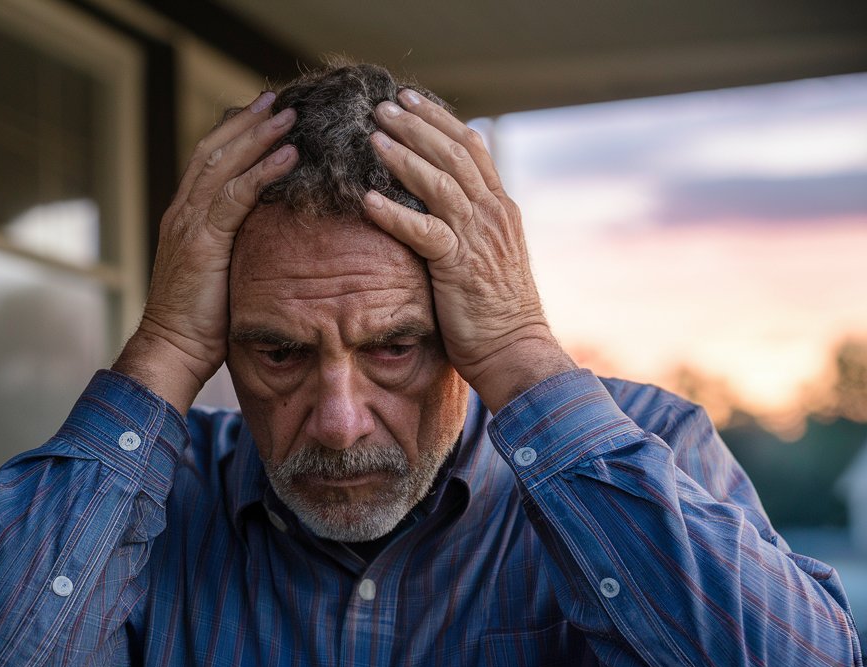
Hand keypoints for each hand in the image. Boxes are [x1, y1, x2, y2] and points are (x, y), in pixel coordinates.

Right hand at [115, 93, 297, 412]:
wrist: (173, 350)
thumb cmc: (200, 322)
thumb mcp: (218, 275)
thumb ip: (233, 248)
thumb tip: (265, 238)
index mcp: (184, 218)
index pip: (208, 163)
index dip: (234, 136)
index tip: (263, 116)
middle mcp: (182, 213)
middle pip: (214, 151)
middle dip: (247, 123)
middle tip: (277, 100)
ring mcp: (189, 225)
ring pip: (224, 165)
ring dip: (259, 137)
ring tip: (289, 118)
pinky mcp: (201, 243)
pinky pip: (235, 197)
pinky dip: (262, 172)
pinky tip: (288, 156)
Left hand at [363, 91, 574, 411]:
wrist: (515, 350)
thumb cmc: (496, 313)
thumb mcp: (488, 259)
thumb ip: (470, 229)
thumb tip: (441, 213)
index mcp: (500, 209)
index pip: (471, 149)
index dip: (440, 121)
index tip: (411, 101)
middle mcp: (492, 215)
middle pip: (454, 153)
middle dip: (417, 125)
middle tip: (384, 105)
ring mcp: (478, 239)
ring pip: (440, 182)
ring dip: (404, 156)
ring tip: (373, 136)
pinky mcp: (459, 266)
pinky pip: (423, 230)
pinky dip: (395, 213)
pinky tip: (368, 199)